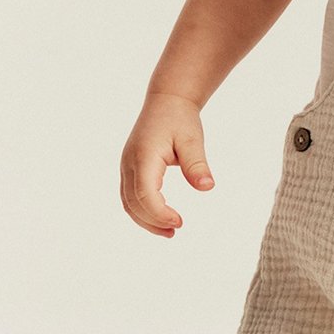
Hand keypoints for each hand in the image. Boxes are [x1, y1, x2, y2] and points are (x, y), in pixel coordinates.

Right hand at [119, 92, 214, 236]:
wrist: (166, 101)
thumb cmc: (180, 119)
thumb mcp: (192, 140)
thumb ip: (197, 164)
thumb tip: (207, 187)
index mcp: (143, 156)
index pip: (144, 193)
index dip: (159, 213)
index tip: (179, 223)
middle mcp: (129, 163)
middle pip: (132, 202)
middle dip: (153, 221)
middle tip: (177, 231)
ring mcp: (127, 166)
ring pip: (128, 202)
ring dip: (146, 220)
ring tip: (171, 231)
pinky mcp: (131, 169)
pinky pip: (131, 196)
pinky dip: (143, 211)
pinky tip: (162, 217)